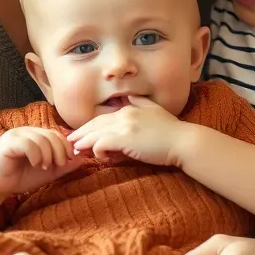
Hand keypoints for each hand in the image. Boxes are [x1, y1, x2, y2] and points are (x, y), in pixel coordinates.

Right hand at [0, 126, 77, 195]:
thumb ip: (63, 166)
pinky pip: (28, 143)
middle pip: (51, 135)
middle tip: (58, 165)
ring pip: (41, 138)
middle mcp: (26, 131)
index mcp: (35, 136)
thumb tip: (83, 158)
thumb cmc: (20, 178)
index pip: (56, 134)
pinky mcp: (8, 142)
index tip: (66, 162)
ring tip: (44, 167)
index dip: (65, 147)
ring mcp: (16, 134)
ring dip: (48, 155)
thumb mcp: (47, 173)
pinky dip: (36, 155)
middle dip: (60, 151)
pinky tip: (35, 164)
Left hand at [69, 96, 190, 165]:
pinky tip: (98, 156)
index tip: (81, 133)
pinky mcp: (125, 139)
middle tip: (70, 141)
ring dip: (84, 142)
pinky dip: (97, 150)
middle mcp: (124, 114)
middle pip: (95, 124)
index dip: (90, 126)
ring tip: (75, 149)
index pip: (103, 118)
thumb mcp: (155, 110)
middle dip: (81, 133)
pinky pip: (102, 144)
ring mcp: (124, 126)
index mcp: (129, 109)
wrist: (183, 141)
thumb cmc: (172, 130)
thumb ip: (141, 103)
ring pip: (96, 133)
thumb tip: (130, 98)